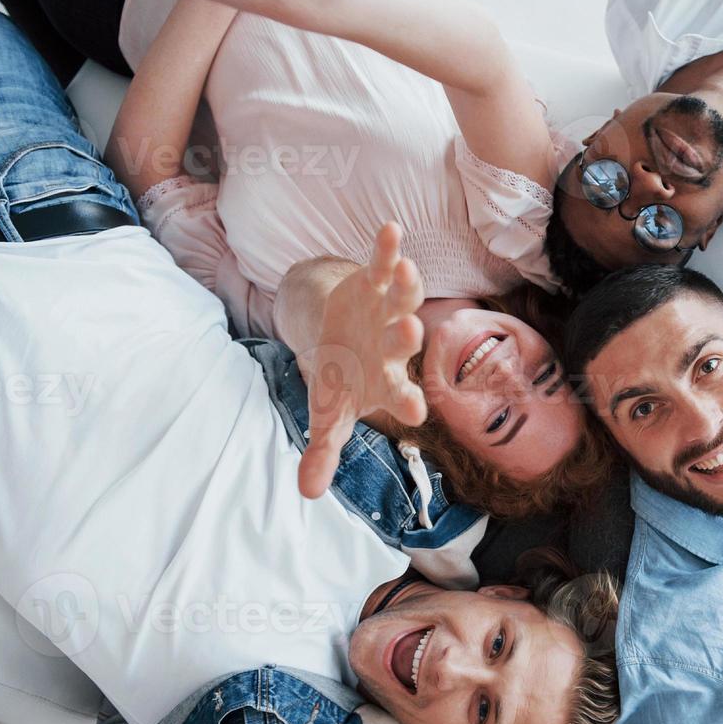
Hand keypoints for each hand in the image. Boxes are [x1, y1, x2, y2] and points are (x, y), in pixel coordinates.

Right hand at [299, 223, 426, 498]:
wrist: (339, 335)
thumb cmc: (342, 380)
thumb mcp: (329, 415)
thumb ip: (323, 450)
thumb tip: (306, 494)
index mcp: (387, 383)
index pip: (402, 396)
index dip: (408, 401)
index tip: (417, 410)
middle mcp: (395, 348)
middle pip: (403, 344)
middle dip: (405, 337)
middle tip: (411, 331)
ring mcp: (389, 312)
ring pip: (402, 300)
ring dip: (405, 287)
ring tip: (408, 270)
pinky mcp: (377, 284)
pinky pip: (385, 265)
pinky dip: (388, 249)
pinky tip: (391, 229)